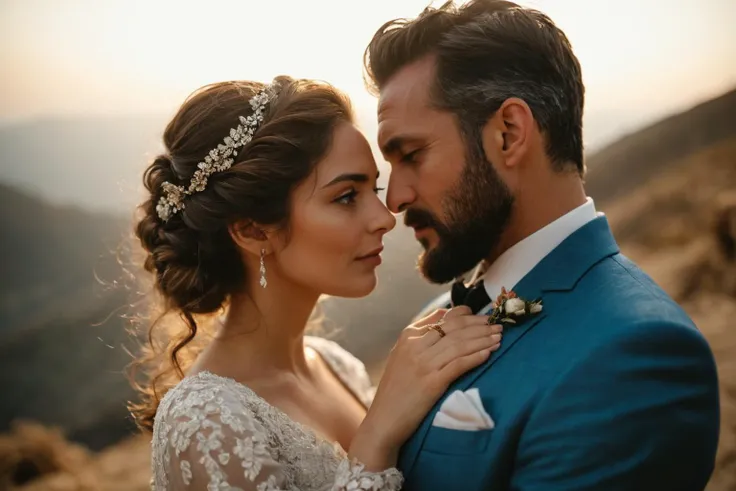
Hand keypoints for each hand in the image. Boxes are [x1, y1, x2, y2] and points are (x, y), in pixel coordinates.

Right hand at [349, 306, 501, 469]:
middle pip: (454, 328)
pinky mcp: (432, 383)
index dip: (466, 315)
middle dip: (479, 325)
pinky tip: (489, 353)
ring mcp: (423, 364)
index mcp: (408, 336)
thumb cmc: (396, 388)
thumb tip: (444, 314)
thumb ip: (420, 334)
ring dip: (483, 339)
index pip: (443, 318)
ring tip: (499, 337)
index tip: (481, 315)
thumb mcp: (401, 355)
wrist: (384, 419)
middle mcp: (415, 346)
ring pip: (459, 344)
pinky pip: (458, 364)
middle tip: (497, 325)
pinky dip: (475, 357)